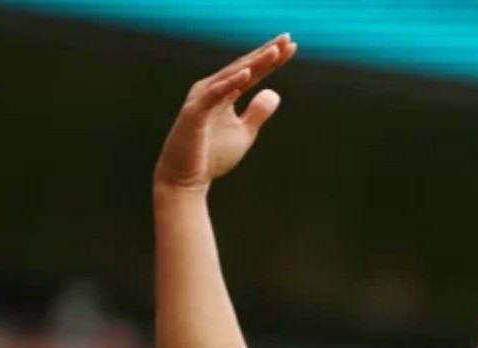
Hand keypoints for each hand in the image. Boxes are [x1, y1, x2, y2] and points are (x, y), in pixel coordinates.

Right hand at [154, 34, 297, 191]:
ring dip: (253, 63)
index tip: (291, 46)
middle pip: (244, 67)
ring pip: (231, 76)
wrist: (186, 178)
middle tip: (287, 39)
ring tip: (274, 51)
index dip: (271, 59)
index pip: (252, 72)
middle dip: (266, 53)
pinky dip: (230, 84)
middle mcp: (212, 89)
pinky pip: (215, 95)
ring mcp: (202, 99)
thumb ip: (257, 112)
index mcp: (225, 93)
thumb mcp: (244, 132)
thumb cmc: (212, 155)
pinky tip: (248, 73)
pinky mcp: (195, 113)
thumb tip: (274, 92)